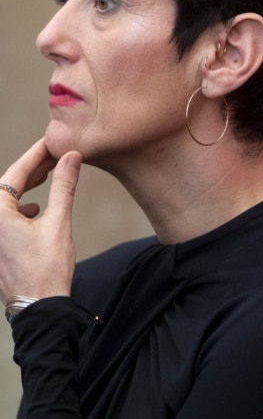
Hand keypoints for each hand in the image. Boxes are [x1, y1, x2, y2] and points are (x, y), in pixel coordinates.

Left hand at [0, 139, 81, 303]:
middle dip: (34, 168)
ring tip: (50, 174)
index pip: (17, 173)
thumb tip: (71, 157)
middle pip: (10, 185)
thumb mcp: (58, 223)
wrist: (38, 307)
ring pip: (6, 200)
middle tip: (57, 153)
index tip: (53, 140)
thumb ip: (64, 186)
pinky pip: (4, 216)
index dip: (38, 153)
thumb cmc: (47, 270)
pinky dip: (20, 205)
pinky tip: (35, 207)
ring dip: (28, 186)